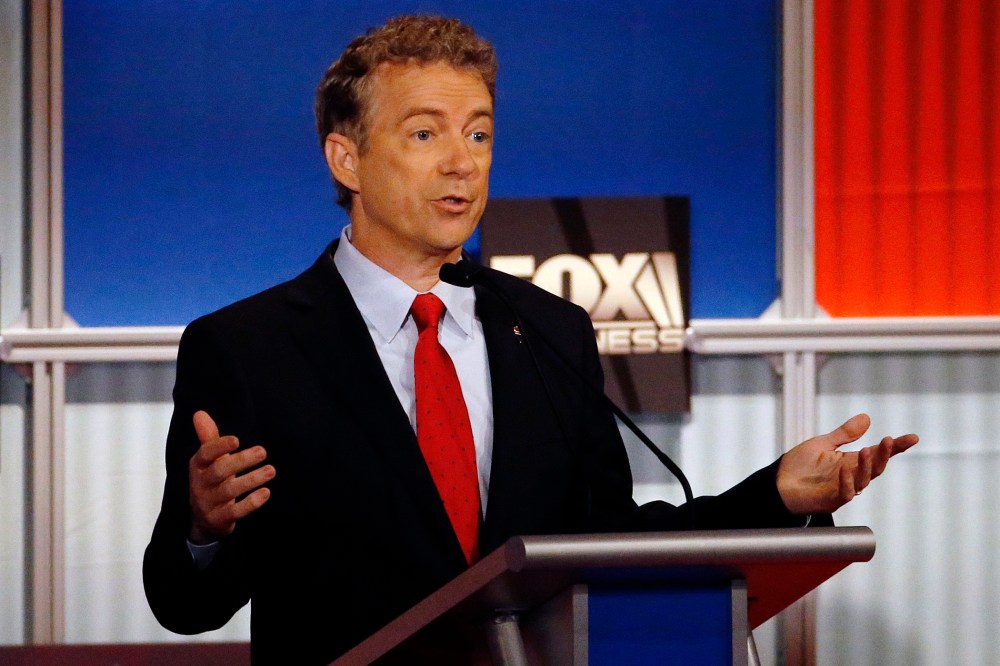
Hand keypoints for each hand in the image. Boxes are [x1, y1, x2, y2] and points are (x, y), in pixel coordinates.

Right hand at [188, 410, 273, 543]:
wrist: (203, 519)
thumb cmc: (210, 481)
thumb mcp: (208, 460)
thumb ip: (208, 438)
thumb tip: (199, 413)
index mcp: (198, 466)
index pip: (205, 454)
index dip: (219, 447)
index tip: (236, 439)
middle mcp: (200, 484)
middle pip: (220, 471)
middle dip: (241, 461)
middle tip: (263, 451)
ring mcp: (209, 503)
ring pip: (230, 491)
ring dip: (252, 479)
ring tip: (271, 470)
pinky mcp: (221, 519)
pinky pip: (237, 511)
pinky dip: (252, 502)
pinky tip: (266, 492)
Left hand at [777, 413, 917, 514]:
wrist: (777, 484)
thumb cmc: (799, 466)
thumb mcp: (823, 444)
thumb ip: (845, 434)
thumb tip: (867, 417)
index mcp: (851, 462)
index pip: (878, 453)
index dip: (895, 447)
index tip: (913, 438)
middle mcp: (851, 476)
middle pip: (875, 467)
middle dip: (884, 454)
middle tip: (890, 440)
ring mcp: (842, 489)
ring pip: (863, 480)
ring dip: (867, 466)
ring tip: (868, 449)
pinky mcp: (830, 501)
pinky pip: (844, 493)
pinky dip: (846, 481)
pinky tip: (845, 469)